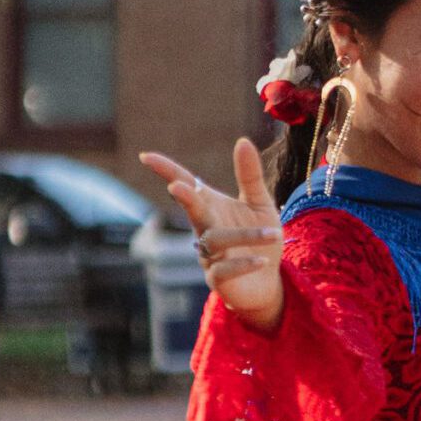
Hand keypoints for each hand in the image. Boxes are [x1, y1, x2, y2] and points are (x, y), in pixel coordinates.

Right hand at [139, 138, 283, 330]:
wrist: (268, 280)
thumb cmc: (260, 237)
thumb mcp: (259, 203)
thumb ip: (250, 175)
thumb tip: (243, 140)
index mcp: (211, 206)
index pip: (187, 185)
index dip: (167, 171)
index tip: (147, 156)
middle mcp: (205, 228)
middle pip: (192, 211)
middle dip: (186, 200)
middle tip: (177, 187)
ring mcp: (209, 255)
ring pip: (217, 240)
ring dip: (245, 235)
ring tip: (273, 233)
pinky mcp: (218, 279)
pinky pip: (224, 270)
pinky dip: (242, 264)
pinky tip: (260, 262)